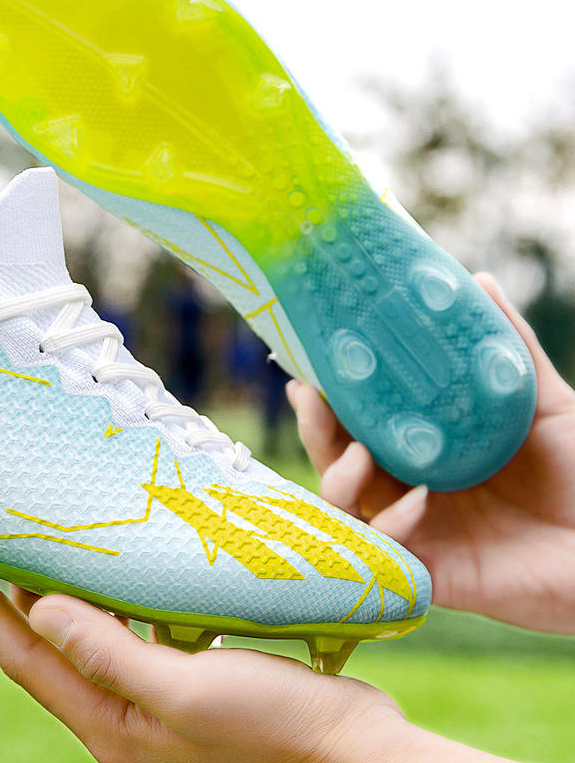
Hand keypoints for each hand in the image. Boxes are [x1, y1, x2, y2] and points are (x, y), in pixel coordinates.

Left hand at [0, 563, 505, 762]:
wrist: (353, 754)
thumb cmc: (275, 733)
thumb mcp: (186, 693)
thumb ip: (111, 654)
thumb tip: (40, 608)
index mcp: (111, 724)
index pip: (24, 655)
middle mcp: (123, 710)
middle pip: (49, 641)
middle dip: (11, 590)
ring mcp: (156, 693)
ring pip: (92, 628)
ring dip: (66, 584)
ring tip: (44, 535)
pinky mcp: (190, 673)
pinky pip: (137, 625)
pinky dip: (122, 591)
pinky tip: (125, 559)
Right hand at [288, 273, 574, 633]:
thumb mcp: (541, 401)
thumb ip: (508, 345)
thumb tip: (479, 280)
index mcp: (423, 448)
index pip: (359, 421)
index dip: (329, 397)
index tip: (310, 366)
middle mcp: (407, 487)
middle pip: (335, 460)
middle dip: (314, 431)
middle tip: (309, 398)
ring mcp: (414, 530)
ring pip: (343, 505)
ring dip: (338, 475)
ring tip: (359, 454)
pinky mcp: (428, 572)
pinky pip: (385, 549)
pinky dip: (392, 523)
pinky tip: (419, 502)